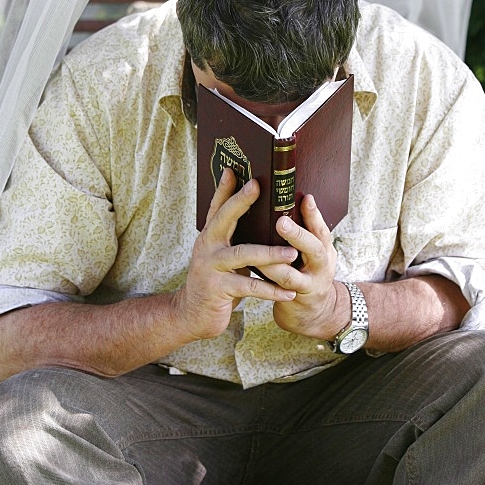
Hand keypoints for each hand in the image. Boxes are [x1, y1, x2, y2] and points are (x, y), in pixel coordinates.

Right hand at [179, 169, 298, 341]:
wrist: (192, 315)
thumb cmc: (216, 281)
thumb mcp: (222, 256)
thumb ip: (235, 239)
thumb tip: (263, 218)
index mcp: (210, 237)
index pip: (217, 207)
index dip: (224, 188)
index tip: (234, 169)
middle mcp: (207, 248)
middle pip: (223, 220)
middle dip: (240, 202)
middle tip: (257, 187)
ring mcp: (210, 268)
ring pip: (242, 255)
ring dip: (270, 254)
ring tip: (292, 253)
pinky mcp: (217, 289)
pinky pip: (248, 287)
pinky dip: (270, 290)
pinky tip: (289, 291)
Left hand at [270, 194, 349, 340]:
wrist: (313, 312)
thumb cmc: (305, 272)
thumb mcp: (310, 252)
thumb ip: (300, 232)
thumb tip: (279, 203)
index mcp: (323, 246)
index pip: (320, 227)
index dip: (314, 214)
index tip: (306, 197)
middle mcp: (322, 263)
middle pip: (314, 247)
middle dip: (298, 234)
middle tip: (281, 221)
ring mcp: (311, 283)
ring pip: (291, 272)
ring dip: (273, 260)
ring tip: (258, 249)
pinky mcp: (297, 299)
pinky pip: (279, 289)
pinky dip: (267, 280)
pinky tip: (254, 269)